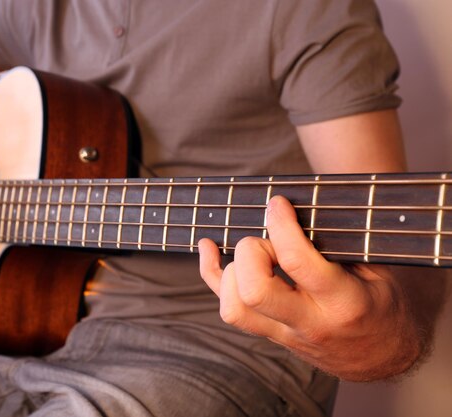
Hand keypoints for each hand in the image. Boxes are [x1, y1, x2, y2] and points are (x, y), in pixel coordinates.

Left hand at [198, 195, 421, 380]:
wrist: (381, 357)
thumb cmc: (380, 304)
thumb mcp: (377, 271)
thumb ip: (340, 245)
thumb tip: (296, 210)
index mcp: (342, 302)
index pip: (297, 262)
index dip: (280, 226)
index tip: (278, 204)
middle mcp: (308, 323)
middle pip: (254, 291)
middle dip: (252, 253)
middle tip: (270, 242)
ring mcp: (283, 334)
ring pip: (233, 308)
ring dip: (232, 270)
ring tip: (253, 253)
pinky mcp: (268, 335)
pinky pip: (228, 310)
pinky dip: (211, 275)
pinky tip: (209, 248)